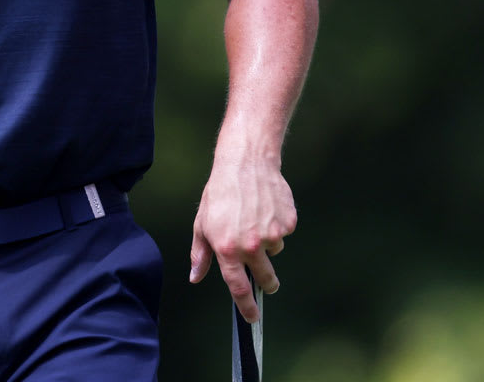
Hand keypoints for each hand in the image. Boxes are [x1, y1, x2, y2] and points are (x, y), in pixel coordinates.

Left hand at [188, 157, 296, 322]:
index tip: (252, 318)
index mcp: (226, 248)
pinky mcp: (288, 224)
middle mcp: (250, 245)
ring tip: (254, 218)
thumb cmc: (219, 194)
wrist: (245, 164)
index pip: (238, 287)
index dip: (246, 307)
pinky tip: (266, 208)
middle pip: (265, 278)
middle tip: (268, 282)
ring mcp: (272, 235)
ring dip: (267, 243)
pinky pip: (284, 234)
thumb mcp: (201, 224)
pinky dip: (277, 226)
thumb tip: (196, 277)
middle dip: (267, 283)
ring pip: (274, 252)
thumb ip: (200, 254)